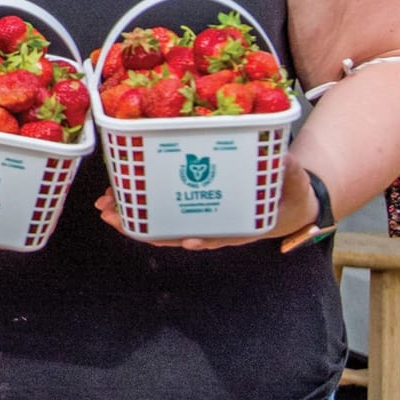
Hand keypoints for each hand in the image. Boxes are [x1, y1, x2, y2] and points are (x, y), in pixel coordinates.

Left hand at [92, 160, 320, 250]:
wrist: (286, 200)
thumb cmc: (290, 194)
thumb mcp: (293, 184)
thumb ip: (288, 173)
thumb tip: (283, 159)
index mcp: (241, 226)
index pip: (219, 235)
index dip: (203, 238)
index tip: (188, 239)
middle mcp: (214, 226)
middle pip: (178, 233)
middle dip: (146, 229)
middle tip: (115, 216)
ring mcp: (199, 217)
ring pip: (164, 223)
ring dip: (134, 216)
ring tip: (105, 207)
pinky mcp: (191, 205)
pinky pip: (164, 208)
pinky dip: (141, 203)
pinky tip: (119, 195)